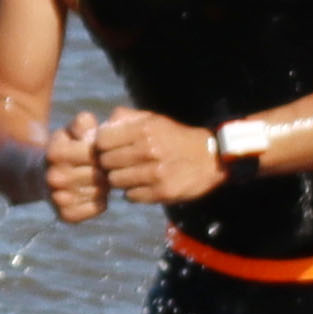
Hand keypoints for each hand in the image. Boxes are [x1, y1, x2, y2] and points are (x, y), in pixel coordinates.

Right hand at [45, 111, 108, 222]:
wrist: (40, 176)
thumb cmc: (64, 148)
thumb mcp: (70, 130)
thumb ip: (83, 123)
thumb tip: (92, 131)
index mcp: (55, 153)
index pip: (96, 153)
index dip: (103, 151)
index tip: (100, 152)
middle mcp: (54, 178)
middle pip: (100, 174)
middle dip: (106, 169)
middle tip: (102, 167)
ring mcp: (58, 199)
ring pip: (101, 191)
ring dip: (105, 185)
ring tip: (97, 179)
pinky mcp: (65, 216)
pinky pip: (98, 208)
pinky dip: (101, 200)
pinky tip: (92, 193)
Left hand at [95, 109, 228, 207]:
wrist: (211, 159)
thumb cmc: (175, 138)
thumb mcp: (154, 120)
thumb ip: (126, 118)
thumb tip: (101, 124)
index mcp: (145, 129)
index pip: (102, 139)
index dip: (102, 144)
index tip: (110, 147)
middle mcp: (148, 150)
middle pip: (106, 162)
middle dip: (110, 163)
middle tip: (121, 162)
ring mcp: (155, 173)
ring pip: (115, 181)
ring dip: (120, 179)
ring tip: (133, 173)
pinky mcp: (161, 192)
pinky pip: (130, 196)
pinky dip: (134, 192)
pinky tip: (144, 184)